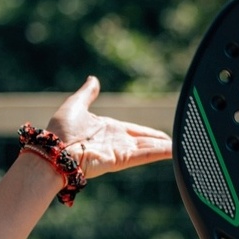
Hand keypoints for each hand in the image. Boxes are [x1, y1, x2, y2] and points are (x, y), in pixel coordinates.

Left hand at [48, 77, 171, 177]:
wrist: (53, 150)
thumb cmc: (60, 131)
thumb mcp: (76, 105)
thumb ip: (88, 93)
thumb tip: (93, 79)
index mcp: (108, 128)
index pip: (135, 130)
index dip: (150, 132)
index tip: (165, 135)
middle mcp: (116, 141)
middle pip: (145, 141)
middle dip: (162, 143)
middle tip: (182, 143)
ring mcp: (119, 151)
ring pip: (148, 149)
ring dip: (166, 149)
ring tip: (185, 149)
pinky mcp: (120, 159)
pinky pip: (144, 154)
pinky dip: (159, 153)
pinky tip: (175, 152)